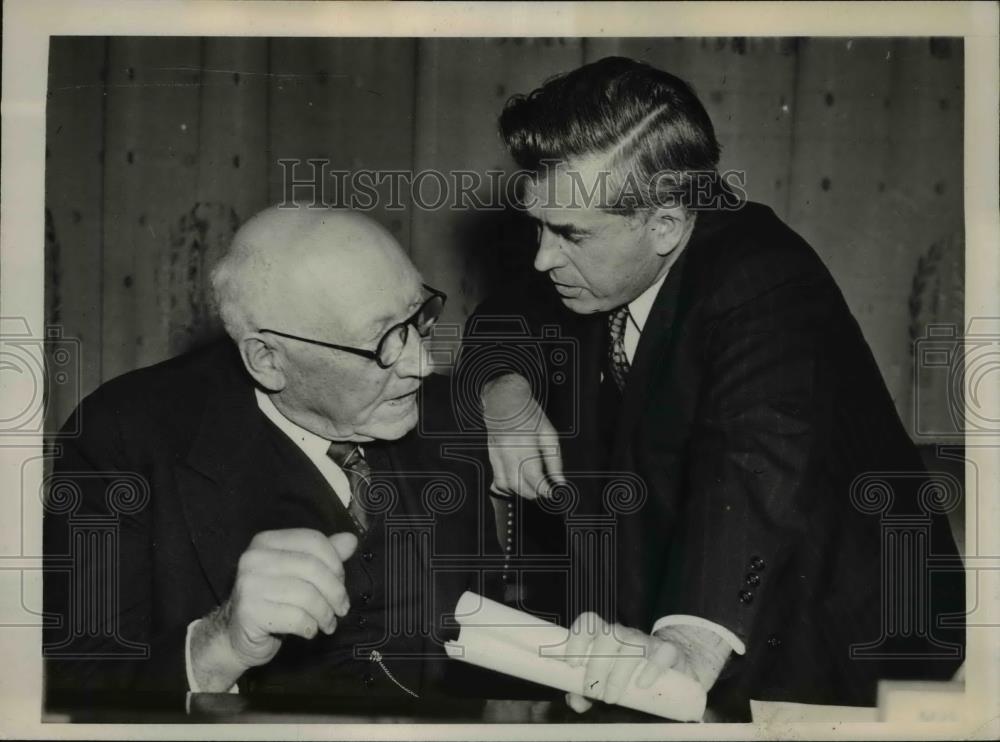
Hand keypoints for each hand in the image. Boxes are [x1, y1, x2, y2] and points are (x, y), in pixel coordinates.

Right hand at [190, 529, 356, 690]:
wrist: (236, 636)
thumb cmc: (272, 601)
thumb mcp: (298, 574)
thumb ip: (324, 556)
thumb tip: (351, 540)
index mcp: (266, 541)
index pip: (313, 540)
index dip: (336, 562)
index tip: (342, 582)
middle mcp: (254, 558)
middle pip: (313, 567)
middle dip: (335, 591)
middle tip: (342, 609)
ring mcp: (249, 584)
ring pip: (307, 594)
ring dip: (325, 613)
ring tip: (328, 623)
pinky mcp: (249, 612)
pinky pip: (296, 617)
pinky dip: (310, 626)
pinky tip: (310, 631)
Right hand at [481, 373, 565, 499]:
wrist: (504, 399)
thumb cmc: (527, 413)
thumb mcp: (548, 433)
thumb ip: (554, 460)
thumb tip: (559, 480)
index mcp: (525, 445)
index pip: (534, 477)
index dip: (544, 490)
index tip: (552, 493)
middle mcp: (509, 452)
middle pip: (519, 485)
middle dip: (533, 493)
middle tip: (543, 490)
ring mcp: (497, 455)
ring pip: (506, 485)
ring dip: (520, 491)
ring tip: (532, 487)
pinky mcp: (491, 456)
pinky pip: (498, 479)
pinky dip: (508, 486)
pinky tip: (518, 482)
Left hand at [562, 612, 692, 713]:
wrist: (666, 667)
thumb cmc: (624, 674)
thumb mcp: (602, 682)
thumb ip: (584, 692)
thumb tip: (576, 702)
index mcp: (603, 636)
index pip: (589, 623)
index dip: (578, 638)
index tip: (573, 664)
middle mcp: (623, 634)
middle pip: (608, 636)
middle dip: (596, 666)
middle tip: (592, 692)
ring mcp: (646, 640)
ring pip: (632, 644)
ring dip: (618, 673)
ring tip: (611, 698)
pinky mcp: (667, 651)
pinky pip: (662, 652)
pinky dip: (652, 667)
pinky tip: (642, 684)